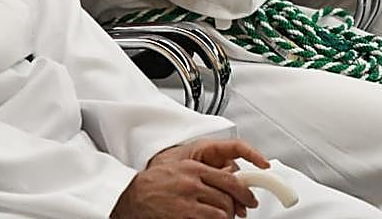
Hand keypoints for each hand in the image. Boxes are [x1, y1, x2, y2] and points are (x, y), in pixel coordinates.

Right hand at [112, 140, 268, 218]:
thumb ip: (201, 171)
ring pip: (222, 212)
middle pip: (228, 197)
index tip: (250, 197)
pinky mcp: (183, 217)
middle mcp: (192, 183)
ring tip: (226, 218)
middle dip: (238, 207)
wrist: (131, 196)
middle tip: (243, 212)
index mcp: (193, 167)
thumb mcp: (178, 167)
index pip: (229, 178)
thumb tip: (226, 175)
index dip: (244, 190)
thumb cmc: (153, 182)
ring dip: (227, 217)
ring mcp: (187, 202)